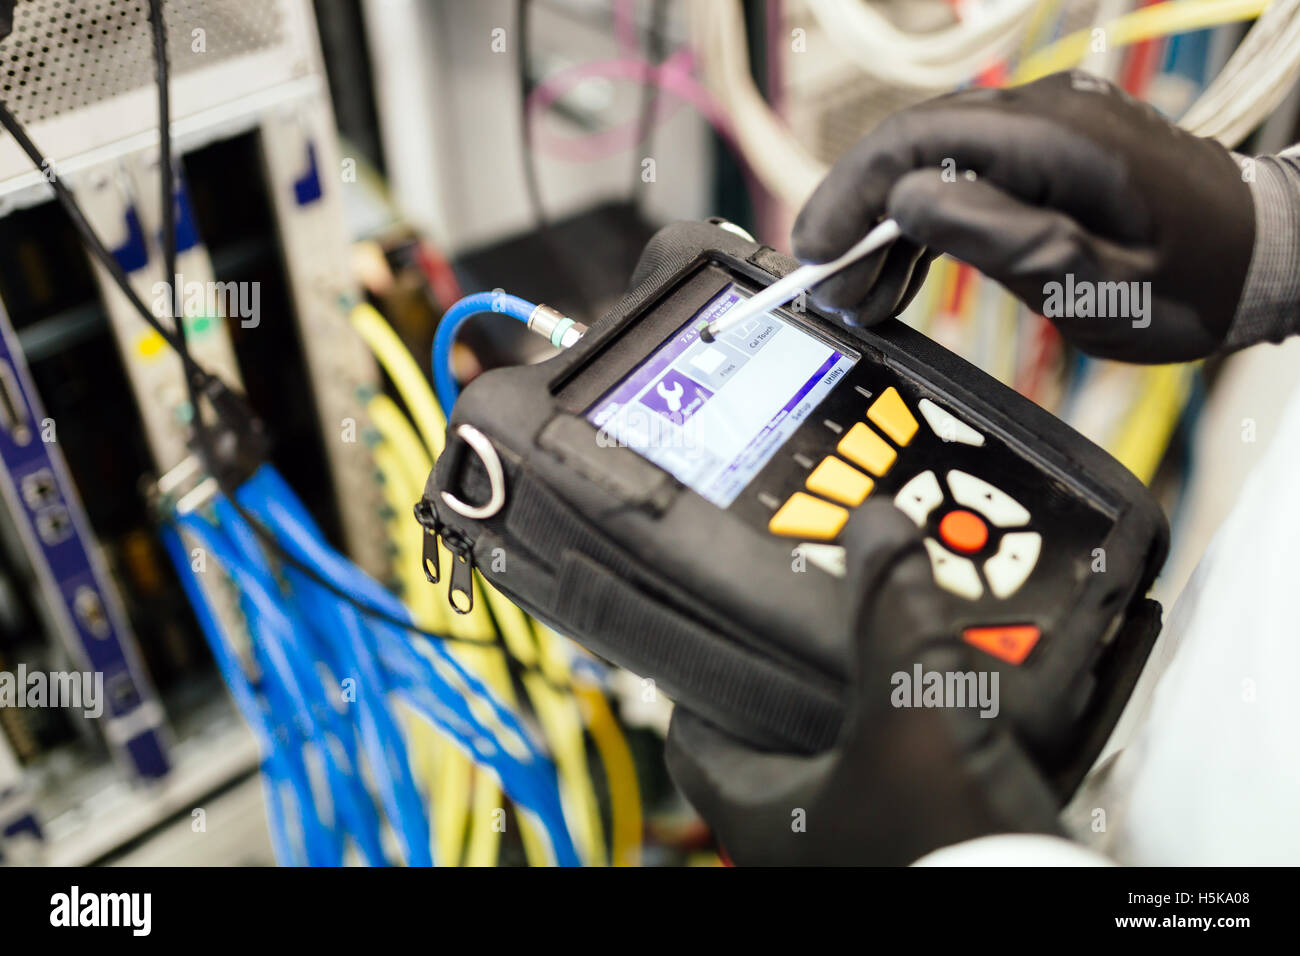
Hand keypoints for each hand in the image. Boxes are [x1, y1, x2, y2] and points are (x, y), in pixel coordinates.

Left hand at [665, 503, 1060, 865]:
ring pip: (842, 756)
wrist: (1038, 908)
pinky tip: (953, 698)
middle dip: (801, 672)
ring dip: (868, 702)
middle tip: (825, 612)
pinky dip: (916, 736)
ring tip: (897, 638)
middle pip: (772, 736)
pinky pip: (899, 779)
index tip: (725, 619)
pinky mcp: (913, 849)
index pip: (694, 733)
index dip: (701, 672)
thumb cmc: (952, 850)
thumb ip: (892, 609)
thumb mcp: (915, 707)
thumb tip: (873, 526)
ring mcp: (855, 848)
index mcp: (761, 812)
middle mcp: (797, 839)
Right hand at [791, 71, 1255, 363]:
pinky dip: (921, 218)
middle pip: (912, 144)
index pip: (916, 142)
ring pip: (930, 159)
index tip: (816, 254)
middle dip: (855, 214)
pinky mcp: (1045, 151)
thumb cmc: (1190, 284)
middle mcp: (1045, 115)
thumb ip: (998, 238)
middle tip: (828, 286)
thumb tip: (908, 201)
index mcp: (1056, 140)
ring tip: (859, 291)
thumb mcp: (1091, 284)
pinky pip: (963, 171)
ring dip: (884, 223)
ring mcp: (1045, 127)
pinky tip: (900, 267)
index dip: (851, 196)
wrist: (1260, 263)